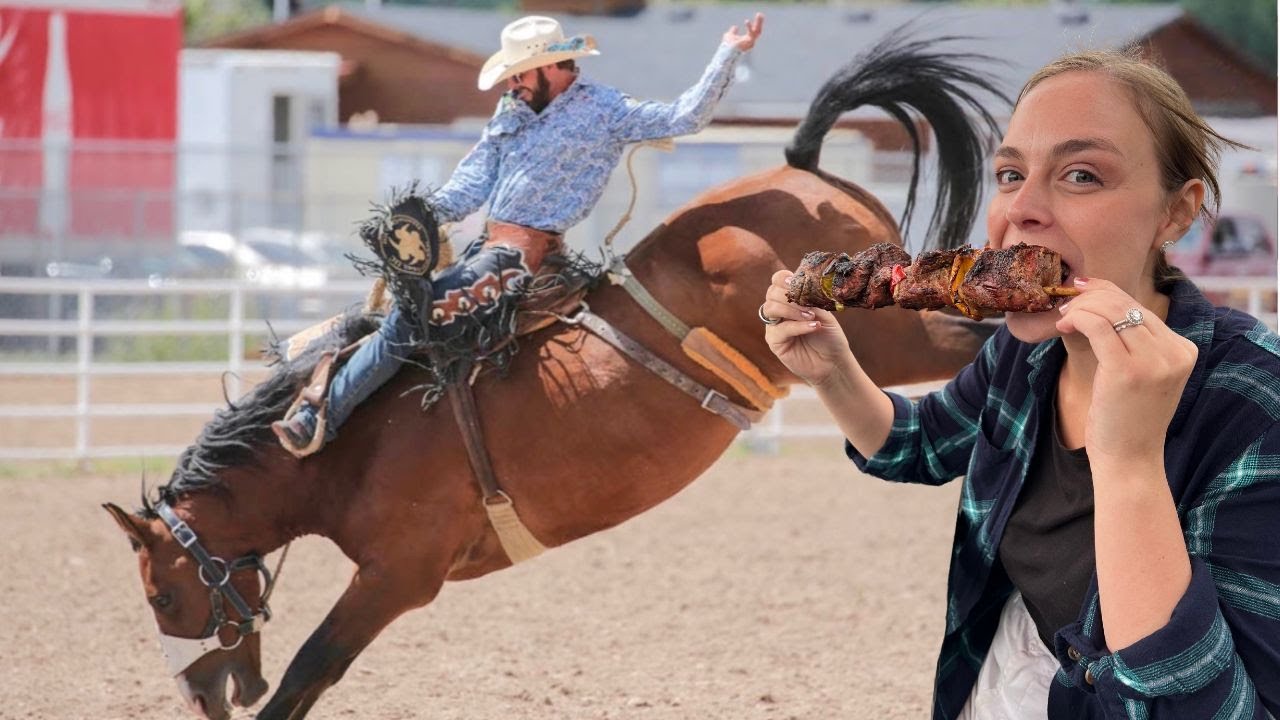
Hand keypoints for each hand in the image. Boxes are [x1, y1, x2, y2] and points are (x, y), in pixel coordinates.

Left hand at [723, 12, 763, 50]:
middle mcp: (750, 42)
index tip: (748, 20)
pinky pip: (752, 33)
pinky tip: (746, 21)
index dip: (751, 25)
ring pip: (758, 31)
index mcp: (746, 40)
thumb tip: (735, 26)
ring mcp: (751, 43)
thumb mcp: (729, 35)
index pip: (752, 32)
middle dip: (759, 23)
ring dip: (759, 23)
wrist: (727, 52)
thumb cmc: (727, 46)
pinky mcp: (750, 43)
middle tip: (760, 14)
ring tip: (759, 14)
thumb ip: (733, 31)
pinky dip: (749, 27)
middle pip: (757, 31)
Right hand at [762, 269, 852, 386]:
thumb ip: (809, 300)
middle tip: (807, 304)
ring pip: (770, 308)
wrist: (833, 362)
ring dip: (791, 309)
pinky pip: (779, 329)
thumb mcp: (824, 313)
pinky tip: (813, 327)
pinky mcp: (775, 342)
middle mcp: (780, 310)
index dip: (783, 278)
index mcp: (791, 299)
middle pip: (771, 292)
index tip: (795, 282)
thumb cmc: (830, 336)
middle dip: (788, 295)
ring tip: (811, 316)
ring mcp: (775, 326)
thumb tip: (799, 288)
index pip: (778, 280)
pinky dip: (797, 326)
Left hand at [1054, 278, 1196, 466]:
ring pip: (1112, 310)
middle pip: (1127, 304)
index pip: (1142, 306)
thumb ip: (1135, 341)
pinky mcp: (1128, 370)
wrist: (1129, 459)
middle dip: (1091, 297)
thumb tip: (1101, 299)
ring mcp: (1155, 361)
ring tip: (1062, 317)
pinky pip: (1097, 326)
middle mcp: (1175, 352)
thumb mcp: (1142, 374)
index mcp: (1184, 350)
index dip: (1107, 292)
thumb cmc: (1127, 417)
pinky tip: (1062, 326)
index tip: (1081, 291)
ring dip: (1080, 307)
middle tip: (1065, 304)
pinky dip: (1076, 318)